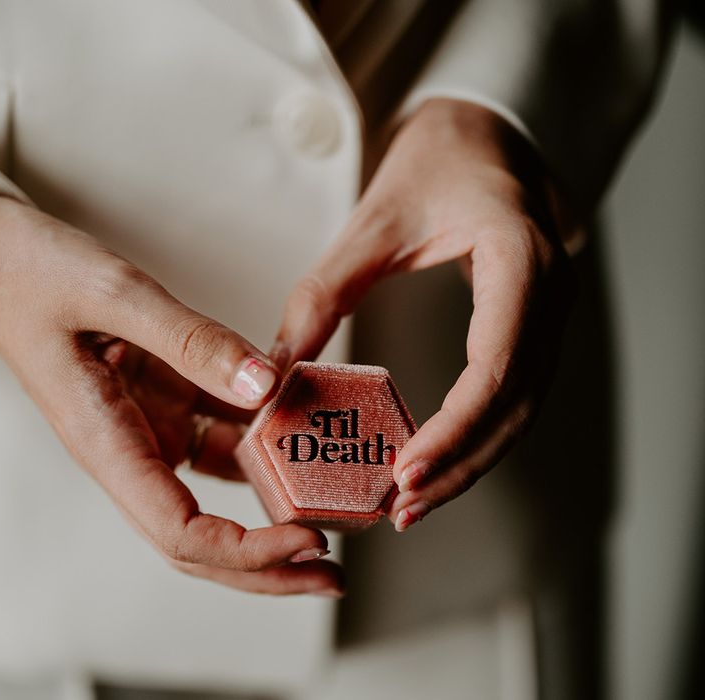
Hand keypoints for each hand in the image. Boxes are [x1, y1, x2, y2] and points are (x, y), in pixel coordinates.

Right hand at [0, 197, 343, 595]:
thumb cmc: (32, 273)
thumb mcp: (115, 294)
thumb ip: (191, 340)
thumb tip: (266, 386)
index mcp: (106, 444)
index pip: (181, 534)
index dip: (248, 552)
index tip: (307, 541)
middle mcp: (130, 451)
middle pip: (203, 540)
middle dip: (269, 566)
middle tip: (333, 574)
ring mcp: (149, 429)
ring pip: (217, 495)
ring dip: (272, 512)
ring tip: (332, 512)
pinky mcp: (164, 402)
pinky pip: (222, 436)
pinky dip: (265, 441)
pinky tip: (304, 432)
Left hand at [273, 98, 575, 530]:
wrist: (486, 133)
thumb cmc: (437, 161)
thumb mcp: (373, 219)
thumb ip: (324, 292)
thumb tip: (275, 369)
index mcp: (519, 260)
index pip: (497, 367)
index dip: (455, 430)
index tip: (406, 474)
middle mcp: (550, 294)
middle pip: (515, 406)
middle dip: (460, 463)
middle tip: (401, 506)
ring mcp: (550, 313)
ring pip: (519, 411)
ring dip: (469, 460)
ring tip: (412, 499)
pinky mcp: (533, 325)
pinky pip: (512, 394)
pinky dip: (475, 434)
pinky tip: (435, 457)